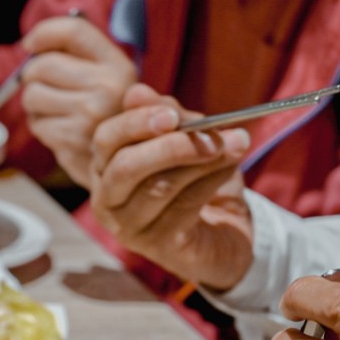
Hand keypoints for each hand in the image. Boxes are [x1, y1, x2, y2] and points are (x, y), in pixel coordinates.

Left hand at [18, 15, 136, 187]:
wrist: (126, 166)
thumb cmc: (108, 117)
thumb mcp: (109, 81)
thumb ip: (78, 55)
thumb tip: (30, 43)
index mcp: (118, 66)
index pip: (74, 31)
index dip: (44, 33)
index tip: (30, 44)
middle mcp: (108, 86)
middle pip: (42, 66)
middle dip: (33, 78)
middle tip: (43, 89)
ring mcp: (90, 114)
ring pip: (32, 96)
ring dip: (35, 106)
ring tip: (56, 113)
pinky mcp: (73, 139)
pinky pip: (37, 124)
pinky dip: (41, 128)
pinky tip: (61, 132)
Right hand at [88, 83, 253, 289]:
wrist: (221, 235)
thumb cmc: (195, 181)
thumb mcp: (182, 139)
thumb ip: (164, 116)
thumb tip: (137, 92)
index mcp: (105, 168)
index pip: (105, 140)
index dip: (135, 123)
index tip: (173, 114)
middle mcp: (108, 200)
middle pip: (124, 167)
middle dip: (166, 146)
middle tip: (207, 131)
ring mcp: (130, 228)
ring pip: (158, 186)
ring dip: (200, 159)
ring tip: (234, 142)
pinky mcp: (159, 247)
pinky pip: (184, 206)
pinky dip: (211, 180)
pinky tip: (231, 165)